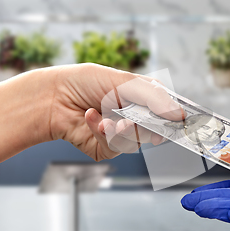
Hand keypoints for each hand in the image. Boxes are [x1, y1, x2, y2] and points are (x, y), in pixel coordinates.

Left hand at [49, 63, 183, 160]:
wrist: (51, 97)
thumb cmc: (84, 82)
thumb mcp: (123, 82)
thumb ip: (153, 98)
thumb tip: (178, 114)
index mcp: (140, 99)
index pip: (165, 111)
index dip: (171, 118)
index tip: (177, 121)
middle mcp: (133, 117)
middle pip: (155, 130)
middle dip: (144, 125)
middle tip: (133, 118)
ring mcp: (119, 134)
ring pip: (136, 142)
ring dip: (121, 130)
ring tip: (106, 119)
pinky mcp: (105, 148)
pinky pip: (115, 147)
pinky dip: (103, 133)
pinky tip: (92, 118)